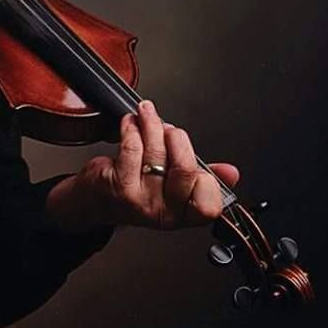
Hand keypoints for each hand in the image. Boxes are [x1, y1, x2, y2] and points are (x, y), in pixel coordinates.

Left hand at [45, 100, 239, 232]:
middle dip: (178, 139)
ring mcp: (141, 201)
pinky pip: (132, 148)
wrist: (96, 202)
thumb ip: (204, 179)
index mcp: (184, 215)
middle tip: (169, 129)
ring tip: (147, 113)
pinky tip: (130, 122)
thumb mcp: (174, 188)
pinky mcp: (119, 185)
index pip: (209, 204)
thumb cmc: (137, 189)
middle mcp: (164, 213)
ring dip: (151, 124)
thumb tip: (231, 172)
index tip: (193, 156)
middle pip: (184, 169)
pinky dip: (131, 128)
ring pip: (156, 152)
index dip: (205, 176)